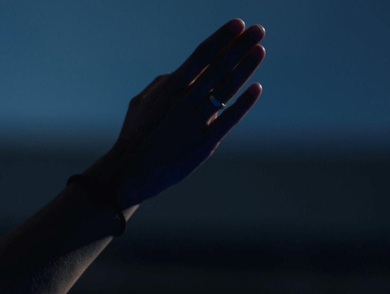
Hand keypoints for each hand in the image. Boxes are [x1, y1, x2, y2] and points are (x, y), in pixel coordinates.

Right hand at [87, 19, 265, 206]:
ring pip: (225, 90)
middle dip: (239, 47)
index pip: (200, 56)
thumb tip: (181, 71)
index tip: (238, 24)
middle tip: (259, 29)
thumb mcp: (141, 103)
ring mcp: (194, 123)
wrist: (130, 173)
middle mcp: (183, 102)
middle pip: (217, 68)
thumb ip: (162, 84)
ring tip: (260, 50)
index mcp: (168, 89)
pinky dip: (243, 104)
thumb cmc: (134, 136)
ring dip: (244, 68)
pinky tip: (256, 88)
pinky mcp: (203, 145)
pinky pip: (227, 120)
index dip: (221, 38)